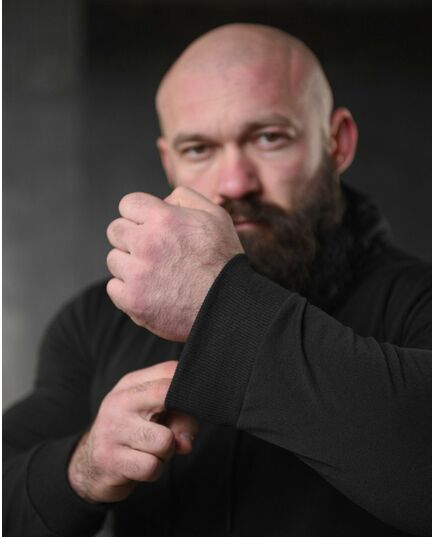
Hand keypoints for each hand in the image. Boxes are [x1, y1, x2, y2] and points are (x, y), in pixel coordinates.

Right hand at [67, 361, 197, 502]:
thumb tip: (186, 442)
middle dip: (181, 420)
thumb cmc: (132, 435)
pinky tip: (141, 465)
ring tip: (152, 451)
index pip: (170, 370)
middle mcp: (120, 401)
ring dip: (166, 453)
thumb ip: (180, 419)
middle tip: (172, 432)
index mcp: (132, 384)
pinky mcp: (109, 459)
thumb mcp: (156, 417)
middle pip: (167, 394)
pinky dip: (154, 470)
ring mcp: (112, 429)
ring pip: (165, 440)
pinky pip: (152, 466)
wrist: (88, 465)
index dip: (190, 390)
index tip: (191, 407)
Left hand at [106, 186, 243, 340]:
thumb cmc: (224, 262)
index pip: (128, 204)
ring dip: (130, 264)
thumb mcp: (216, 216)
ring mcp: (137, 274)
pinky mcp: (132, 300)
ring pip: (114, 259)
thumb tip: (163, 200)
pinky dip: (128, 289)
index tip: (147, 225)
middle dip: (131, 237)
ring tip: (155, 273)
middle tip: (152, 250)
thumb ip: (185, 198)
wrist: (228, 306)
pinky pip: (113, 287)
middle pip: (115, 230)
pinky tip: (150, 290)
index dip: (139, 213)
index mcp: (164, 219)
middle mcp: (146, 243)